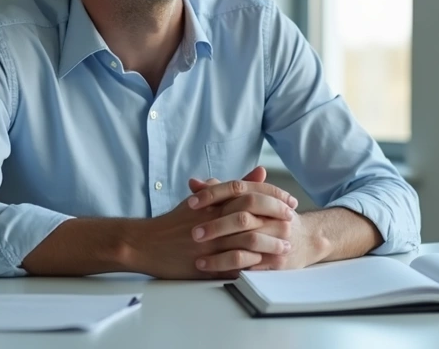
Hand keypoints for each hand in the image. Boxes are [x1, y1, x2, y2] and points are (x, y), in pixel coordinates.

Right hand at [123, 168, 297, 279]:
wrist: (146, 243)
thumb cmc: (177, 220)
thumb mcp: (205, 198)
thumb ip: (235, 185)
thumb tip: (261, 171)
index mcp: (214, 201)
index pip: (252, 193)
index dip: (275, 197)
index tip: (290, 202)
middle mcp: (213, 219)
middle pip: (253, 215)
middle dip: (276, 219)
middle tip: (292, 223)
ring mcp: (210, 242)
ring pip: (247, 242)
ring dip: (270, 245)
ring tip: (284, 248)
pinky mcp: (206, 264)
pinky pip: (234, 265)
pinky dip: (252, 266)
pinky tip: (267, 267)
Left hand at [187, 172, 325, 272]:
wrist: (308, 238)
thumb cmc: (271, 219)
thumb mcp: (251, 201)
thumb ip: (222, 193)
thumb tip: (193, 183)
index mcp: (264, 196)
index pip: (237, 188)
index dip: (213, 194)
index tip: (191, 202)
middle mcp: (273, 214)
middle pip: (242, 216)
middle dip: (215, 225)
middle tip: (193, 232)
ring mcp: (277, 236)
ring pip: (246, 242)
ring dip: (220, 252)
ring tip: (197, 258)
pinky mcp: (278, 258)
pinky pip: (251, 264)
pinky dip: (229, 267)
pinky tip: (211, 269)